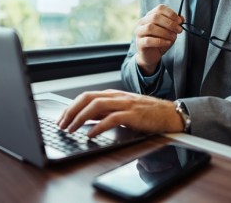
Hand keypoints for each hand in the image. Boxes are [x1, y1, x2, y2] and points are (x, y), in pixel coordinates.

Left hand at [57, 89, 183, 136]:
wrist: (169, 114)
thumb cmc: (147, 114)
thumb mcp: (122, 111)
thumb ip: (105, 113)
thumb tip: (86, 120)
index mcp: (113, 94)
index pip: (86, 96)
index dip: (71, 107)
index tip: (61, 119)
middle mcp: (117, 96)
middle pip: (87, 98)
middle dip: (71, 111)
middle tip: (61, 124)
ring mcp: (125, 104)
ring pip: (96, 105)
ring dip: (80, 117)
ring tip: (71, 129)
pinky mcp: (133, 115)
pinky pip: (111, 118)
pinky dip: (98, 126)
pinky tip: (90, 134)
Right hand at [135, 4, 182, 74]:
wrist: (151, 56)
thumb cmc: (160, 41)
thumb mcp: (170, 31)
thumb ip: (175, 24)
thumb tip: (182, 18)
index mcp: (150, 16)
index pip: (160, 8)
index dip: (171, 13)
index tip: (180, 21)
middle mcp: (142, 22)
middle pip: (155, 17)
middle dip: (169, 23)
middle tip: (179, 30)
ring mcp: (139, 32)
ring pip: (150, 27)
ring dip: (165, 32)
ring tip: (173, 37)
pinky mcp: (139, 43)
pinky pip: (148, 40)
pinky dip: (160, 41)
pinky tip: (168, 43)